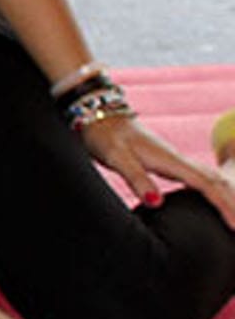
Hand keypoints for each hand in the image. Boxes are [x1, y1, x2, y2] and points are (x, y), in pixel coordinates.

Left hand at [81, 114, 234, 220]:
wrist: (98, 114)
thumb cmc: (105, 136)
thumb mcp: (116, 158)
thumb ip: (136, 179)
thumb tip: (157, 203)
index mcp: (170, 160)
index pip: (207, 185)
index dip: (224, 205)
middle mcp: (178, 159)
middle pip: (217, 181)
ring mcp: (175, 160)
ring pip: (212, 178)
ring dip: (228, 196)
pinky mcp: (169, 162)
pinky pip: (201, 178)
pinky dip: (214, 189)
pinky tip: (216, 199)